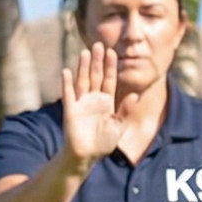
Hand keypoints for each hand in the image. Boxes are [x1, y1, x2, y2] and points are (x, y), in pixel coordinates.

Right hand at [58, 43, 142, 165]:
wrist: (87, 156)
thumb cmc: (103, 143)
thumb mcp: (119, 126)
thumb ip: (125, 110)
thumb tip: (135, 94)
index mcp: (106, 102)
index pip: (109, 80)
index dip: (110, 66)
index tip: (113, 52)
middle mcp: (93, 99)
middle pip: (95, 76)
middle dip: (98, 61)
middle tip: (99, 44)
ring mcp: (81, 103)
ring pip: (83, 80)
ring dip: (83, 67)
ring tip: (85, 52)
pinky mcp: (70, 110)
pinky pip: (68, 94)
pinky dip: (66, 83)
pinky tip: (66, 71)